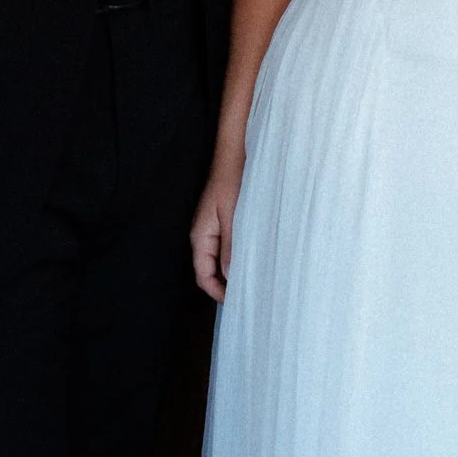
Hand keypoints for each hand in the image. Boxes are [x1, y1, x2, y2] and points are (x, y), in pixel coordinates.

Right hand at [190, 144, 245, 301]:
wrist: (236, 153)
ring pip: (221, 259)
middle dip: (228, 285)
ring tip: (256, 280)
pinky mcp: (225, 221)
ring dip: (235, 271)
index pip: (203, 275)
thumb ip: (232, 247)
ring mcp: (215, 228)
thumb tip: (231, 278)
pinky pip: (229, 246)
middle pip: (211, 270)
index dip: (219, 292)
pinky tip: (256, 258)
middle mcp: (204, 235)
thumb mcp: (235, 216)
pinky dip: (240, 256)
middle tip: (252, 295)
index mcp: (200, 236)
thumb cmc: (233, 181)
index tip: (239, 303)